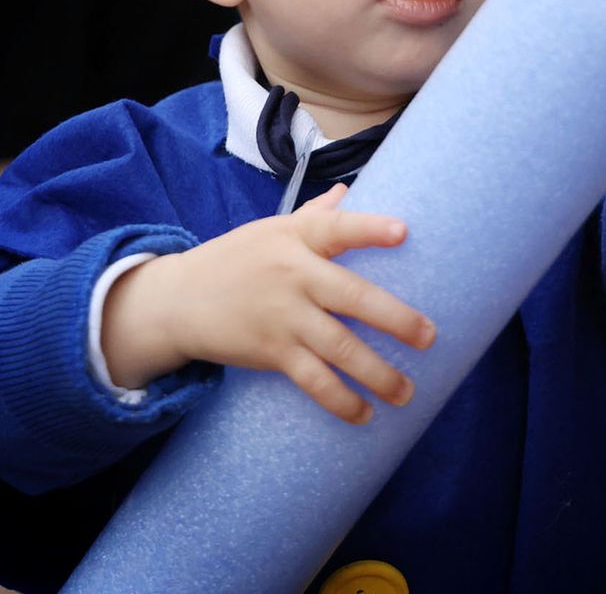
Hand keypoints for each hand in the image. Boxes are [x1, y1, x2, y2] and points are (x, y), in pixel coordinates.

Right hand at [101, 184, 435, 424]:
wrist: (176, 299)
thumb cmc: (232, 259)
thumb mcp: (269, 230)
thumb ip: (313, 215)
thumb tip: (347, 191)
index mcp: (294, 239)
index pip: (336, 229)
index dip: (369, 228)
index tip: (403, 232)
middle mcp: (292, 275)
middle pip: (351, 297)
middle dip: (394, 319)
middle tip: (429, 336)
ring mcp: (282, 316)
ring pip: (339, 348)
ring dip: (377, 374)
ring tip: (406, 392)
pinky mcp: (271, 351)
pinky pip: (313, 380)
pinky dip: (340, 400)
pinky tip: (364, 414)